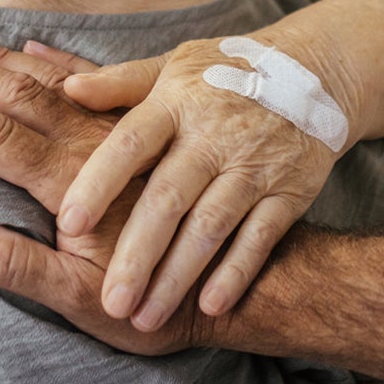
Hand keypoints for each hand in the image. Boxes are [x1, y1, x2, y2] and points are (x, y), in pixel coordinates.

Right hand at [0, 37, 205, 354]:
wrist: (233, 277)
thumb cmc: (151, 299)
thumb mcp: (79, 301)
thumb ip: (15, 266)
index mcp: (72, 181)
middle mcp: (93, 142)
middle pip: (17, 95)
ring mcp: (117, 129)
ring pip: (50, 80)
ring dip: (0, 59)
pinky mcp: (140, 127)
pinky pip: (91, 79)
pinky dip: (54, 61)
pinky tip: (33, 46)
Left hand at [55, 36, 343, 327]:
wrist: (315, 71)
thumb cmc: (226, 72)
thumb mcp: (174, 66)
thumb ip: (120, 83)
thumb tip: (67, 90)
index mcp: (177, 102)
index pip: (131, 143)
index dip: (99, 182)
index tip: (68, 224)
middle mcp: (214, 135)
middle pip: (169, 198)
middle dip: (137, 254)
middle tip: (110, 302)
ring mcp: (254, 165)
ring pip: (210, 226)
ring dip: (178, 276)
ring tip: (146, 317)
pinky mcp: (289, 190)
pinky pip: (260, 237)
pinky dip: (236, 272)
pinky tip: (210, 306)